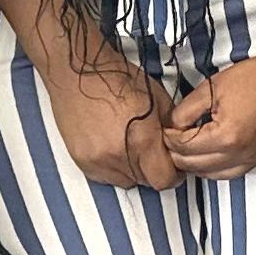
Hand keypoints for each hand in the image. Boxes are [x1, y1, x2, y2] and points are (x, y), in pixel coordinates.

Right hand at [42, 51, 179, 190]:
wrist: (78, 72)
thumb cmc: (118, 80)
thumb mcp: (158, 99)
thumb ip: (170, 130)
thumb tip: (178, 148)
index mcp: (142, 140)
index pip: (164, 180)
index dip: (174, 174)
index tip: (174, 166)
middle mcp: (118, 156)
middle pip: (146, 182)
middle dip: (154, 170)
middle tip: (152, 151)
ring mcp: (97, 161)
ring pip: (126, 181)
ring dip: (133, 170)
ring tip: (130, 146)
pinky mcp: (81, 161)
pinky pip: (105, 177)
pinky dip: (113, 168)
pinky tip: (113, 147)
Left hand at [164, 45, 255, 180]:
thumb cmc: (255, 78)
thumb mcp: (211, 88)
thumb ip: (185, 111)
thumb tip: (172, 126)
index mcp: (225, 136)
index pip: (182, 147)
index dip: (168, 135)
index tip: (166, 125)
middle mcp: (239, 154)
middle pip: (192, 165)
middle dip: (176, 151)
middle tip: (172, 135)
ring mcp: (251, 159)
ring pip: (209, 175)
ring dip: (193, 163)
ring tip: (186, 145)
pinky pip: (229, 174)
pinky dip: (213, 169)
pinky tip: (207, 155)